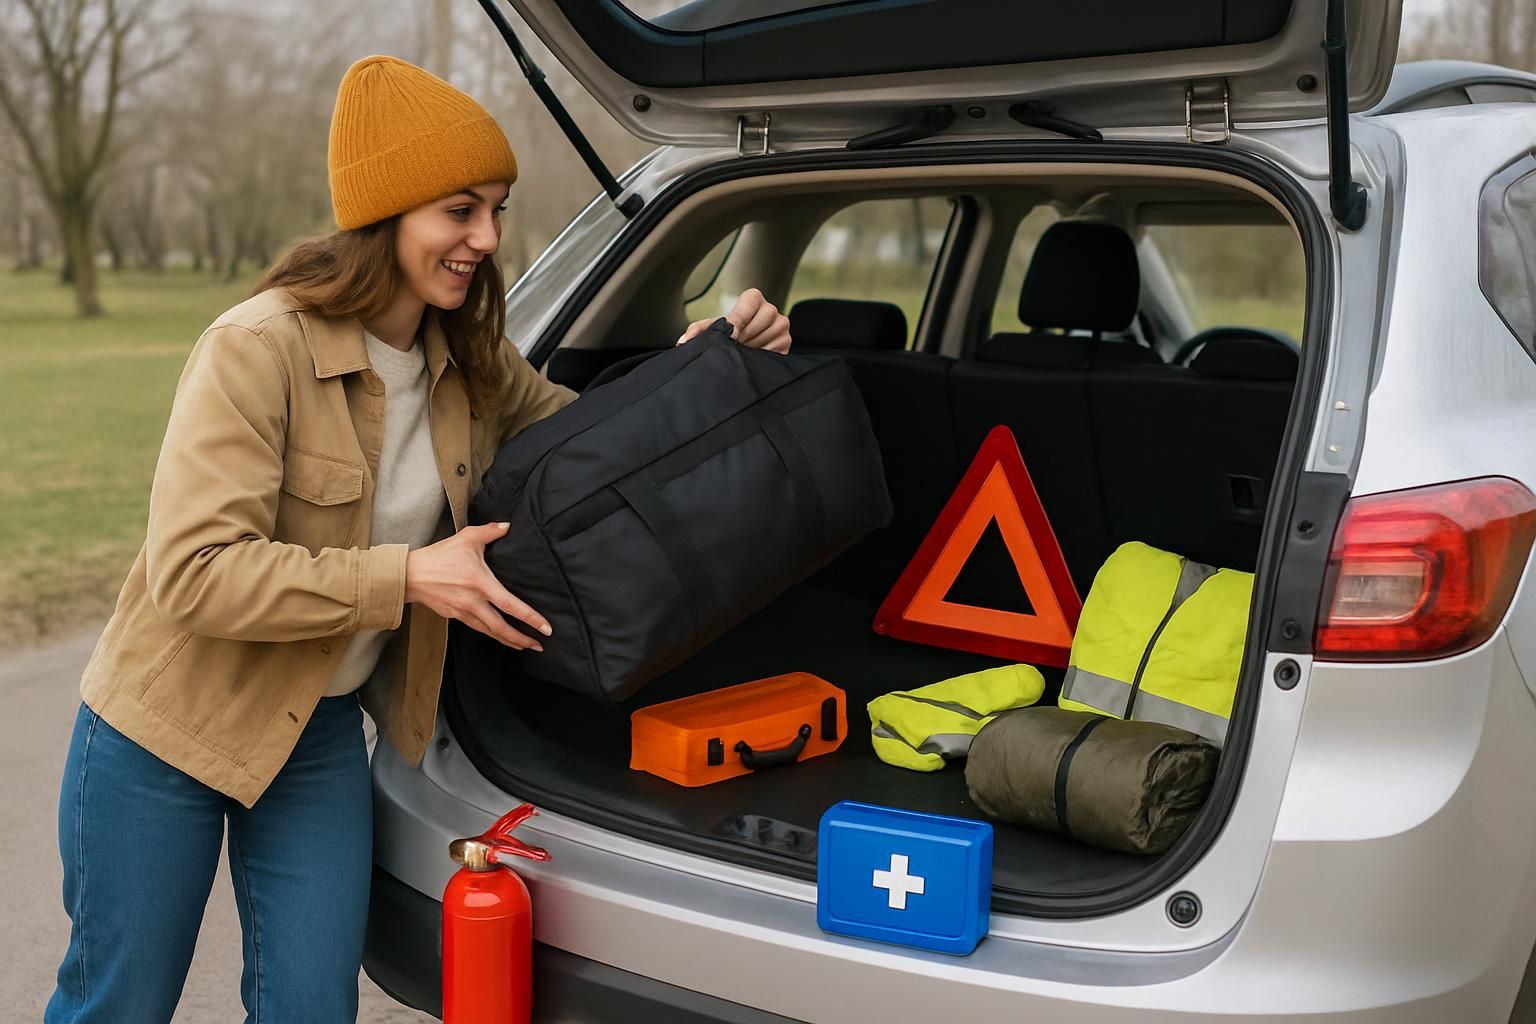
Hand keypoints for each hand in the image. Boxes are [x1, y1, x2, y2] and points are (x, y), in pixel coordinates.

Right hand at [404, 522, 550, 649]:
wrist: (410, 574)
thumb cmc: (439, 555)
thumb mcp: (466, 538)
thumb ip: (490, 531)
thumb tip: (509, 526)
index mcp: (480, 583)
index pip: (510, 605)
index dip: (530, 618)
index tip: (545, 628)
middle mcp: (473, 602)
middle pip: (501, 628)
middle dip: (522, 639)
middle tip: (540, 646)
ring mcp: (463, 612)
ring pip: (490, 632)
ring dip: (509, 640)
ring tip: (525, 645)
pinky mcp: (455, 616)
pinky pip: (478, 628)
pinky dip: (493, 634)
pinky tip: (501, 636)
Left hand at [676, 287, 791, 352]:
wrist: (743, 344)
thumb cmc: (726, 332)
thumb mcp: (712, 328)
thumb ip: (698, 331)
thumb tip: (683, 343)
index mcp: (753, 298)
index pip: (746, 309)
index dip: (736, 324)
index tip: (730, 337)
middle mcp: (771, 309)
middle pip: (756, 326)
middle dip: (742, 339)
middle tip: (733, 347)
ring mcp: (782, 326)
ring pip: (765, 340)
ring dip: (751, 349)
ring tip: (742, 351)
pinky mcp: (787, 342)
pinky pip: (774, 352)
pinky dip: (761, 357)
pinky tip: (753, 356)